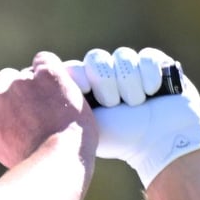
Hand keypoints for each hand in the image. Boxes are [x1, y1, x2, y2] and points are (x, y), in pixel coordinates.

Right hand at [0, 51, 95, 168]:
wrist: (60, 159)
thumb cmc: (35, 160)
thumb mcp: (1, 147)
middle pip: (4, 79)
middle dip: (18, 93)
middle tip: (36, 117)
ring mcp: (22, 82)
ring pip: (28, 74)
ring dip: (39, 86)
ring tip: (52, 112)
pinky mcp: (46, 74)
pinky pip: (44, 60)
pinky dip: (51, 71)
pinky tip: (58, 88)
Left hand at [66, 47, 199, 187]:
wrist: (161, 143)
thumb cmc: (121, 138)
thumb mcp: (86, 124)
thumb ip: (64, 106)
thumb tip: (39, 88)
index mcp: (87, 88)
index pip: (74, 67)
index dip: (79, 76)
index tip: (85, 93)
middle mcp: (107, 74)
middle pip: (96, 58)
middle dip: (105, 83)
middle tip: (113, 104)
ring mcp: (131, 68)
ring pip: (122, 57)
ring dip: (129, 83)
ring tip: (136, 104)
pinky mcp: (156, 64)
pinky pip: (146, 56)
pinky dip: (149, 74)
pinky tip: (153, 92)